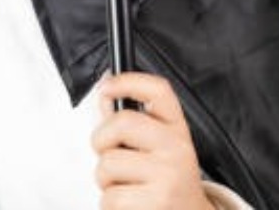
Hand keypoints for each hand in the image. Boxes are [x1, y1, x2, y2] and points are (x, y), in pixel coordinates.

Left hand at [91, 72, 216, 209]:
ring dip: (105, 180)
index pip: (158, 91)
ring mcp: (168, 176)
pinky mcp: (157, 202)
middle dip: (102, 141)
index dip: (128, 81)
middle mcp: (176, 149)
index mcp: (176, 130)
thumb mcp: (157, 148)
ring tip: (126, 186)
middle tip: (111, 155)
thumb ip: (129, 123)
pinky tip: (130, 204)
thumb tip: (105, 95)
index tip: (107, 87)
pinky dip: (110, 205)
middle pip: (121, 123)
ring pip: (107, 165)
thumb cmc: (166, 183)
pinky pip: (110, 198)